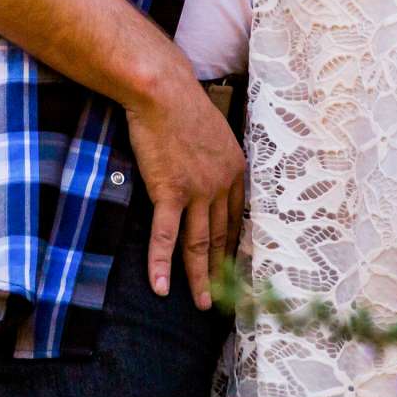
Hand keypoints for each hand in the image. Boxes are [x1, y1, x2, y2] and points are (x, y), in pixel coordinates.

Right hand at [122, 62, 246, 308]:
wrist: (163, 92)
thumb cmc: (182, 106)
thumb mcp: (212, 133)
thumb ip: (214, 158)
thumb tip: (207, 172)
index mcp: (235, 171)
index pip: (236, 218)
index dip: (233, 246)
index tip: (232, 267)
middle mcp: (221, 184)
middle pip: (222, 237)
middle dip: (221, 271)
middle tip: (223, 299)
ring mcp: (197, 191)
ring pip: (199, 244)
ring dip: (199, 277)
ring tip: (202, 304)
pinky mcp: (170, 192)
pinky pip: (166, 236)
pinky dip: (162, 264)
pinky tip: (161, 287)